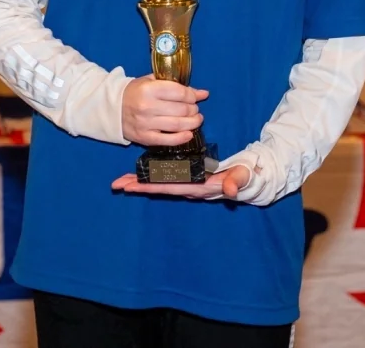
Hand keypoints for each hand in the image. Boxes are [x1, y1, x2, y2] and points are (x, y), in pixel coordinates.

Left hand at [110, 165, 251, 199]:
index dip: (150, 187)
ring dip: (142, 182)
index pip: (169, 187)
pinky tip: (141, 174)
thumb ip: (236, 182)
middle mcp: (189, 187)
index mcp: (198, 187)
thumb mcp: (241, 177)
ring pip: (160, 184)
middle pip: (159, 188)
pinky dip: (152, 177)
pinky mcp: (188, 178)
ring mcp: (188, 184)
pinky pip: (167, 178)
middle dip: (138, 186)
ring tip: (122, 181)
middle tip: (117, 184)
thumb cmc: (243, 177)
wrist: (247, 180)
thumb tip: (231, 190)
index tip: (132, 187)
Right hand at [120, 75, 206, 146]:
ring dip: (192, 123)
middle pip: (181, 109)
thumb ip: (175, 85)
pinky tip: (189, 134)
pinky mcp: (145, 138)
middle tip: (195, 109)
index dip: (193, 95)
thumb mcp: (151, 82)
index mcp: (149, 89)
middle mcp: (148, 106)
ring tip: (196, 120)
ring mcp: (146, 124)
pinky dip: (182, 138)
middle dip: (194, 109)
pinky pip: (168, 140)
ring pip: (178, 125)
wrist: (112, 109)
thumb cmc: (134, 92)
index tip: (196, 97)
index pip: (180, 93)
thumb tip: (202, 93)